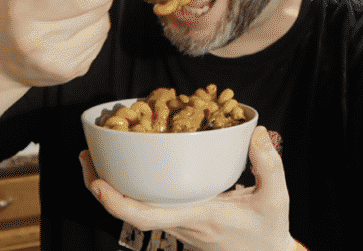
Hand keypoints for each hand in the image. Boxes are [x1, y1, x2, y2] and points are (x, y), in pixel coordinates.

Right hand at [0, 0, 113, 87]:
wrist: (0, 58)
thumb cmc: (15, 13)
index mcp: (24, 11)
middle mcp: (38, 40)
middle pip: (95, 12)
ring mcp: (55, 61)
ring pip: (101, 28)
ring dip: (97, 15)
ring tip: (76, 13)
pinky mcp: (69, 73)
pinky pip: (98, 44)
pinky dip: (93, 32)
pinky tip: (75, 30)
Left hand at [80, 127, 296, 250]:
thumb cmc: (268, 230)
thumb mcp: (276, 198)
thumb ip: (269, 165)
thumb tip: (254, 132)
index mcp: (196, 217)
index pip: (146, 217)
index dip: (115, 201)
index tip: (96, 181)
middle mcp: (180, 223)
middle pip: (129, 209)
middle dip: (100, 185)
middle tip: (86, 154)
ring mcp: (177, 224)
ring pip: (134, 208)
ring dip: (112, 185)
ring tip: (99, 154)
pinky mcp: (180, 220)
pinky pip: (147, 204)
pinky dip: (132, 186)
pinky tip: (132, 164)